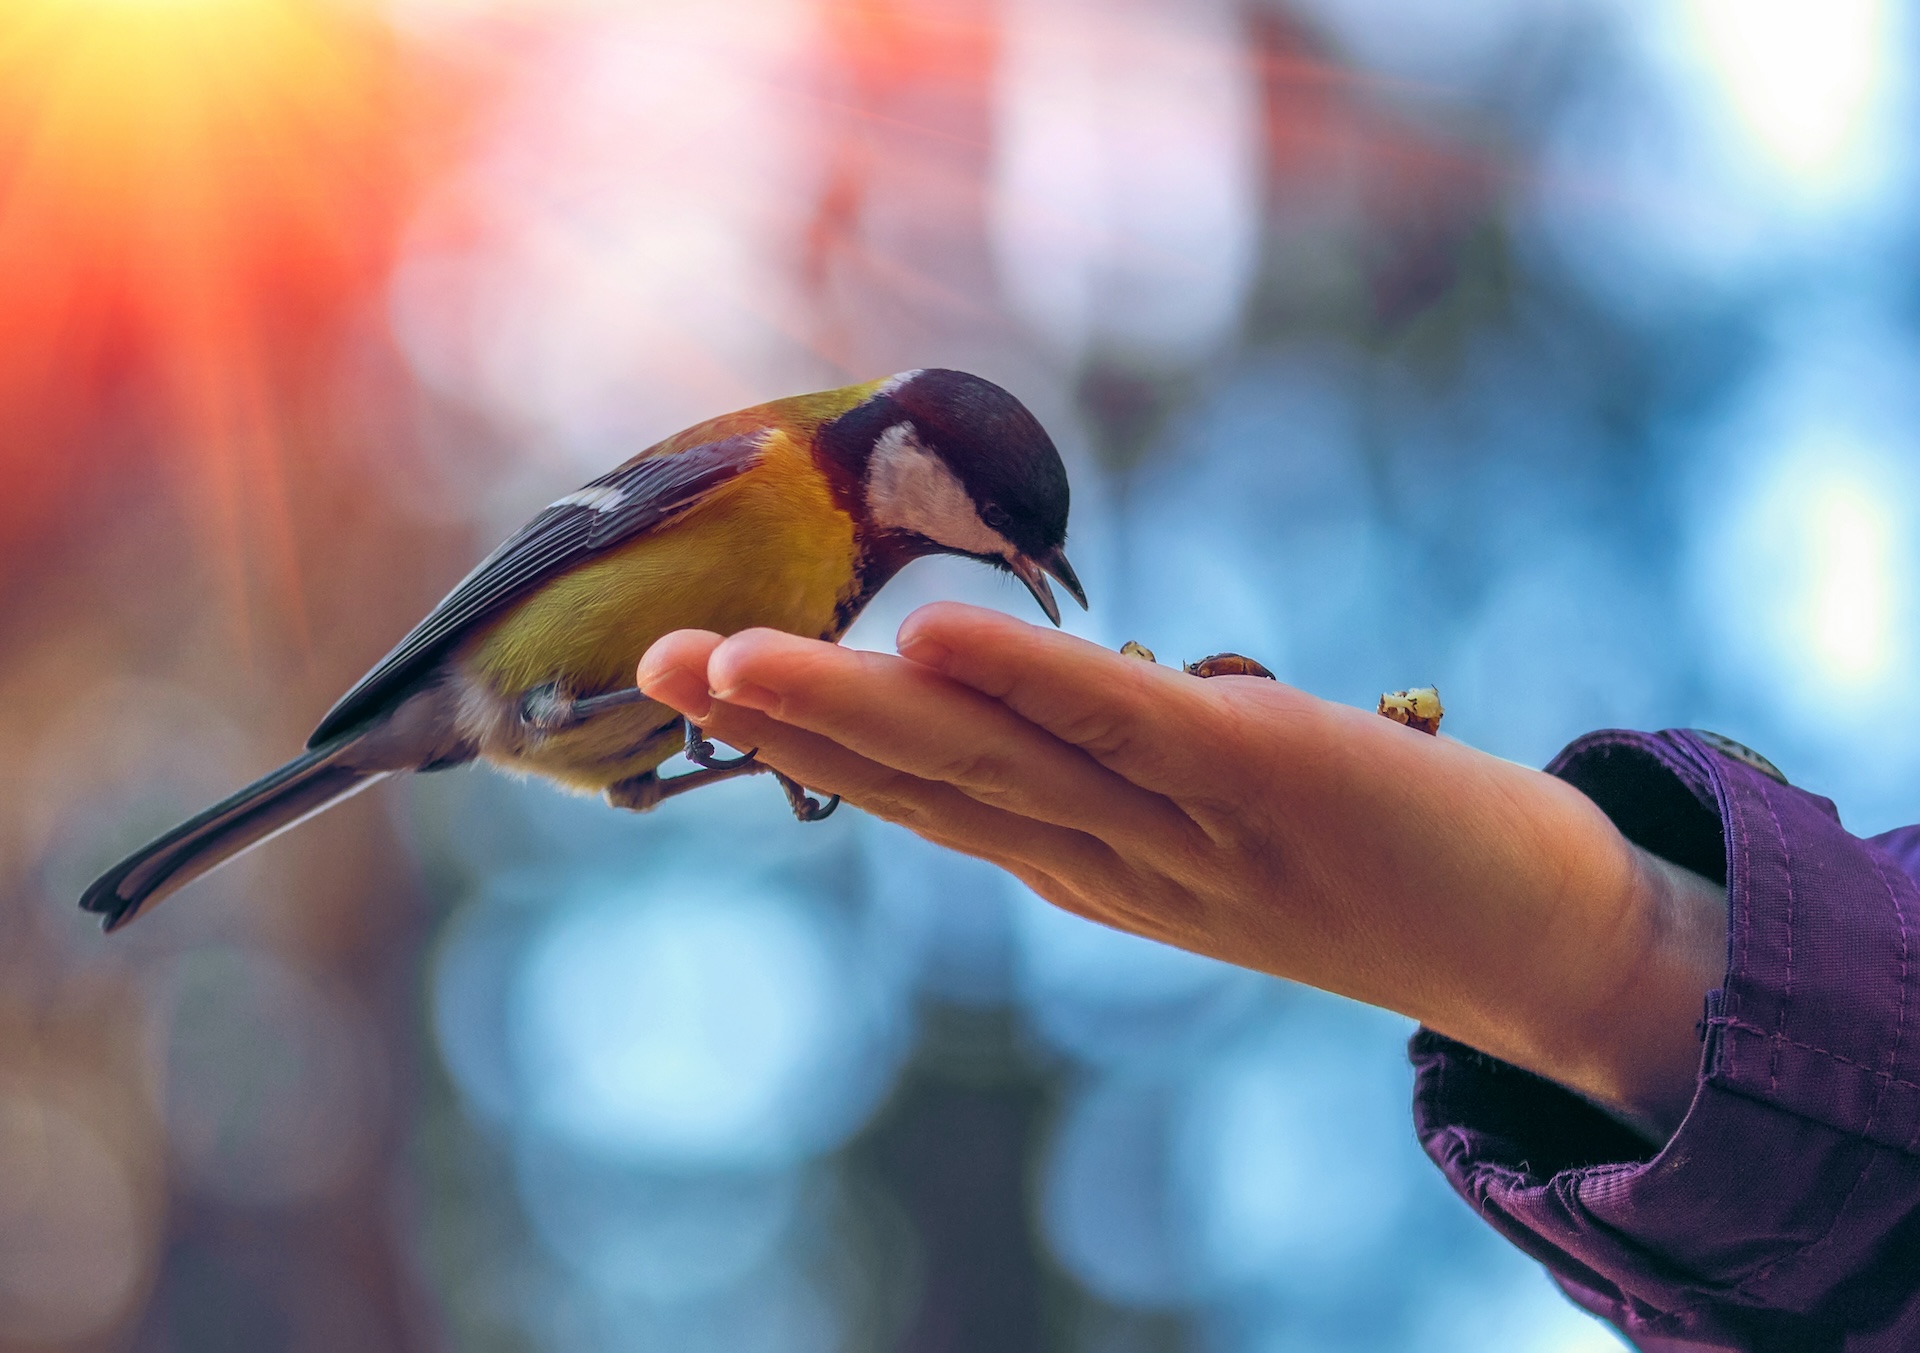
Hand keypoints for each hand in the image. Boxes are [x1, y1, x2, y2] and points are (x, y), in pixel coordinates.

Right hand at [638, 603, 1725, 1138]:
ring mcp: (1176, 824)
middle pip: (919, 783)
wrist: (1536, 937)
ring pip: (988, 762)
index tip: (698, 687)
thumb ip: (1112, 752)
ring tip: (726, 657)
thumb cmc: (1363, 850)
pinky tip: (930, 644)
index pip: (922, 795)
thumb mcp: (1203, 810)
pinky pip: (1124, 725)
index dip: (805, 744)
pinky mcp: (1265, 771)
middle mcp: (1105, 856)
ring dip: (851, 710)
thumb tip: (1049, 676)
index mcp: (1084, 858)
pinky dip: (1025, 686)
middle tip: (648, 665)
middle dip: (780, 725)